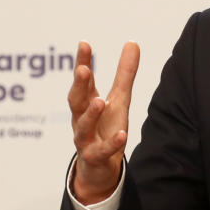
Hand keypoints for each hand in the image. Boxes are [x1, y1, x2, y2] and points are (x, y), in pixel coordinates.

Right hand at [67, 41, 139, 204]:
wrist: (98, 168)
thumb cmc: (105, 128)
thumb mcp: (119, 99)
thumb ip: (125, 73)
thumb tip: (132, 42)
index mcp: (87, 103)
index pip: (83, 81)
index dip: (82, 62)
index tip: (84, 44)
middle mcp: (81, 119)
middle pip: (76, 101)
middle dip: (79, 86)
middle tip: (83, 70)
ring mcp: (86, 139)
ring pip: (83, 127)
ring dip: (90, 114)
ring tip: (100, 101)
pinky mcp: (95, 158)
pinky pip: (101, 151)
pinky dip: (111, 144)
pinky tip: (122, 135)